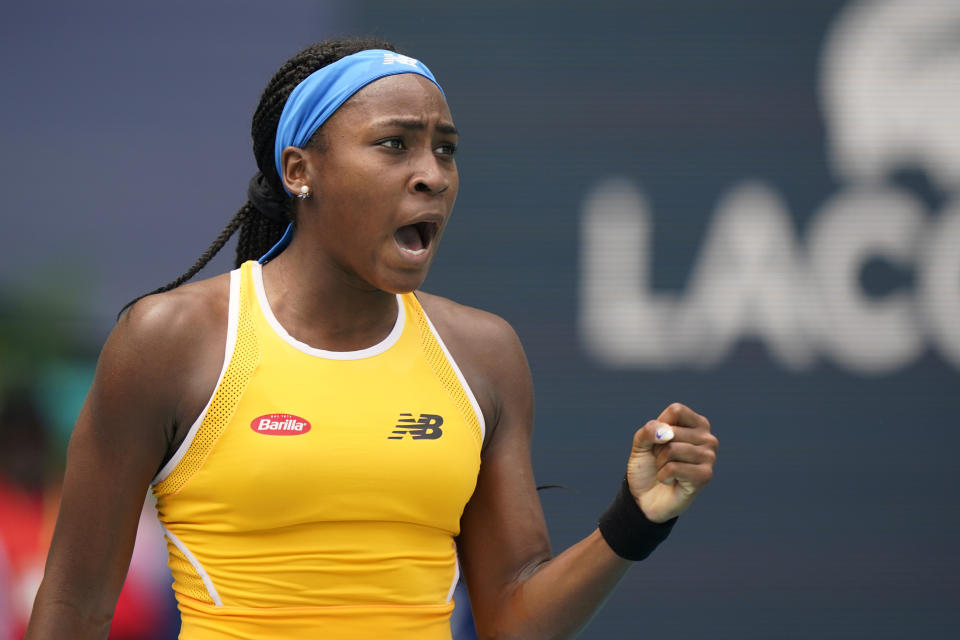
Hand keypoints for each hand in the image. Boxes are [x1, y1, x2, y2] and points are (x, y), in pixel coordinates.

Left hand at [627, 403, 717, 522]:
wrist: (645, 498)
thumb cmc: (648, 466)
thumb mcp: (641, 442)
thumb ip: (649, 430)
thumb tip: (665, 433)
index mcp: (696, 424)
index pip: (676, 410)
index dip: (659, 426)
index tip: (659, 441)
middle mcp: (708, 438)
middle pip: (672, 432)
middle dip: (658, 448)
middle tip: (662, 461)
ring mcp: (709, 457)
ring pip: (672, 449)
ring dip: (660, 463)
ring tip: (667, 470)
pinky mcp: (705, 476)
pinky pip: (674, 468)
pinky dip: (663, 476)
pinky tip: (671, 481)